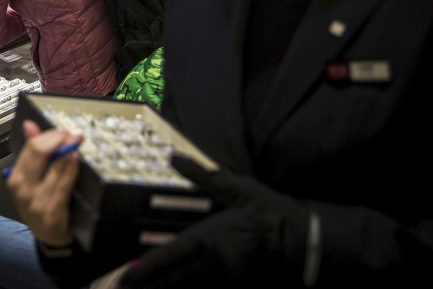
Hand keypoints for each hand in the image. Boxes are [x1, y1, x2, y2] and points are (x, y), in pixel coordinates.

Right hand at [6, 119, 82, 247]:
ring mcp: (37, 200)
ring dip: (68, 151)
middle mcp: (23, 188)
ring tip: (75, 143)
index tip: (60, 131)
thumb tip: (29, 125)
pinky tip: (75, 159)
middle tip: (70, 135)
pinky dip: (71, 169)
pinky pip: (64, 184)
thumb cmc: (38, 201)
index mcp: (15, 177)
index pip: (31, 147)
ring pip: (55, 167)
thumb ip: (31, 150)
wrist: (47, 233)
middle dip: (58, 139)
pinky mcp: (52, 210)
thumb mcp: (30, 177)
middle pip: (39, 153)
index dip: (48, 135)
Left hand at [120, 154, 312, 288]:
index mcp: (209, 241)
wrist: (310, 244)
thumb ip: (203, 177)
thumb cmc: (272, 214)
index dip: (143, 271)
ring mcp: (228, 284)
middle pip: (172, 282)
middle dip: (147, 288)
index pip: (168, 257)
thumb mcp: (238, 189)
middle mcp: (213, 266)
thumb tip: (174, 158)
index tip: (122, 279)